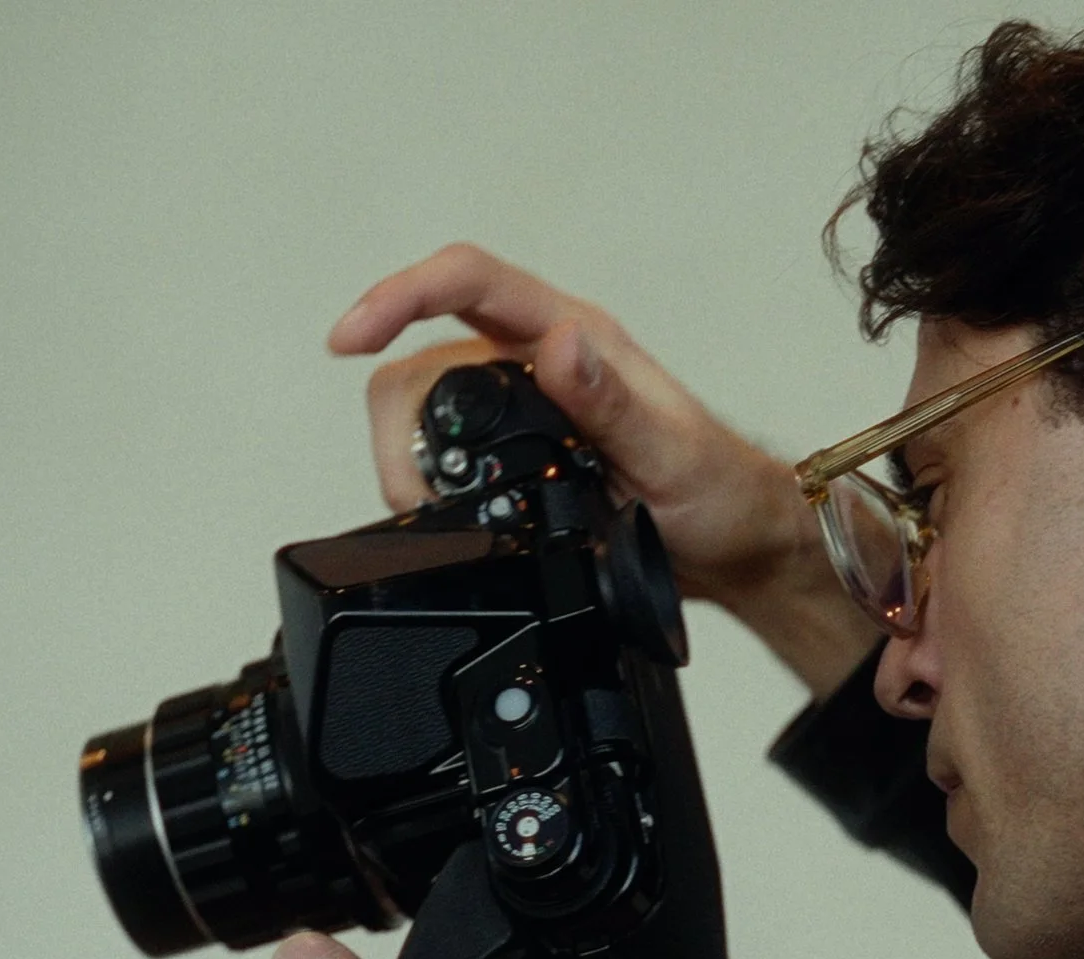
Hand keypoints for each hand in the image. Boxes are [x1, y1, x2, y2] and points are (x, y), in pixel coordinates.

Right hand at [329, 243, 878, 694]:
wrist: (733, 550)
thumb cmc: (720, 495)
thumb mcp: (674, 455)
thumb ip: (613, 402)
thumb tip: (562, 344)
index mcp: (578, 338)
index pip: (470, 282)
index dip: (400, 296)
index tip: (350, 335)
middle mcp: (541, 360)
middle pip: (423, 357)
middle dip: (398, 425)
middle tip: (411, 493)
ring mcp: (521, 405)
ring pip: (423, 409)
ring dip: (411, 463)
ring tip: (436, 515)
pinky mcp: (510, 451)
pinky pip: (444, 451)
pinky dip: (428, 484)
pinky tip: (446, 517)